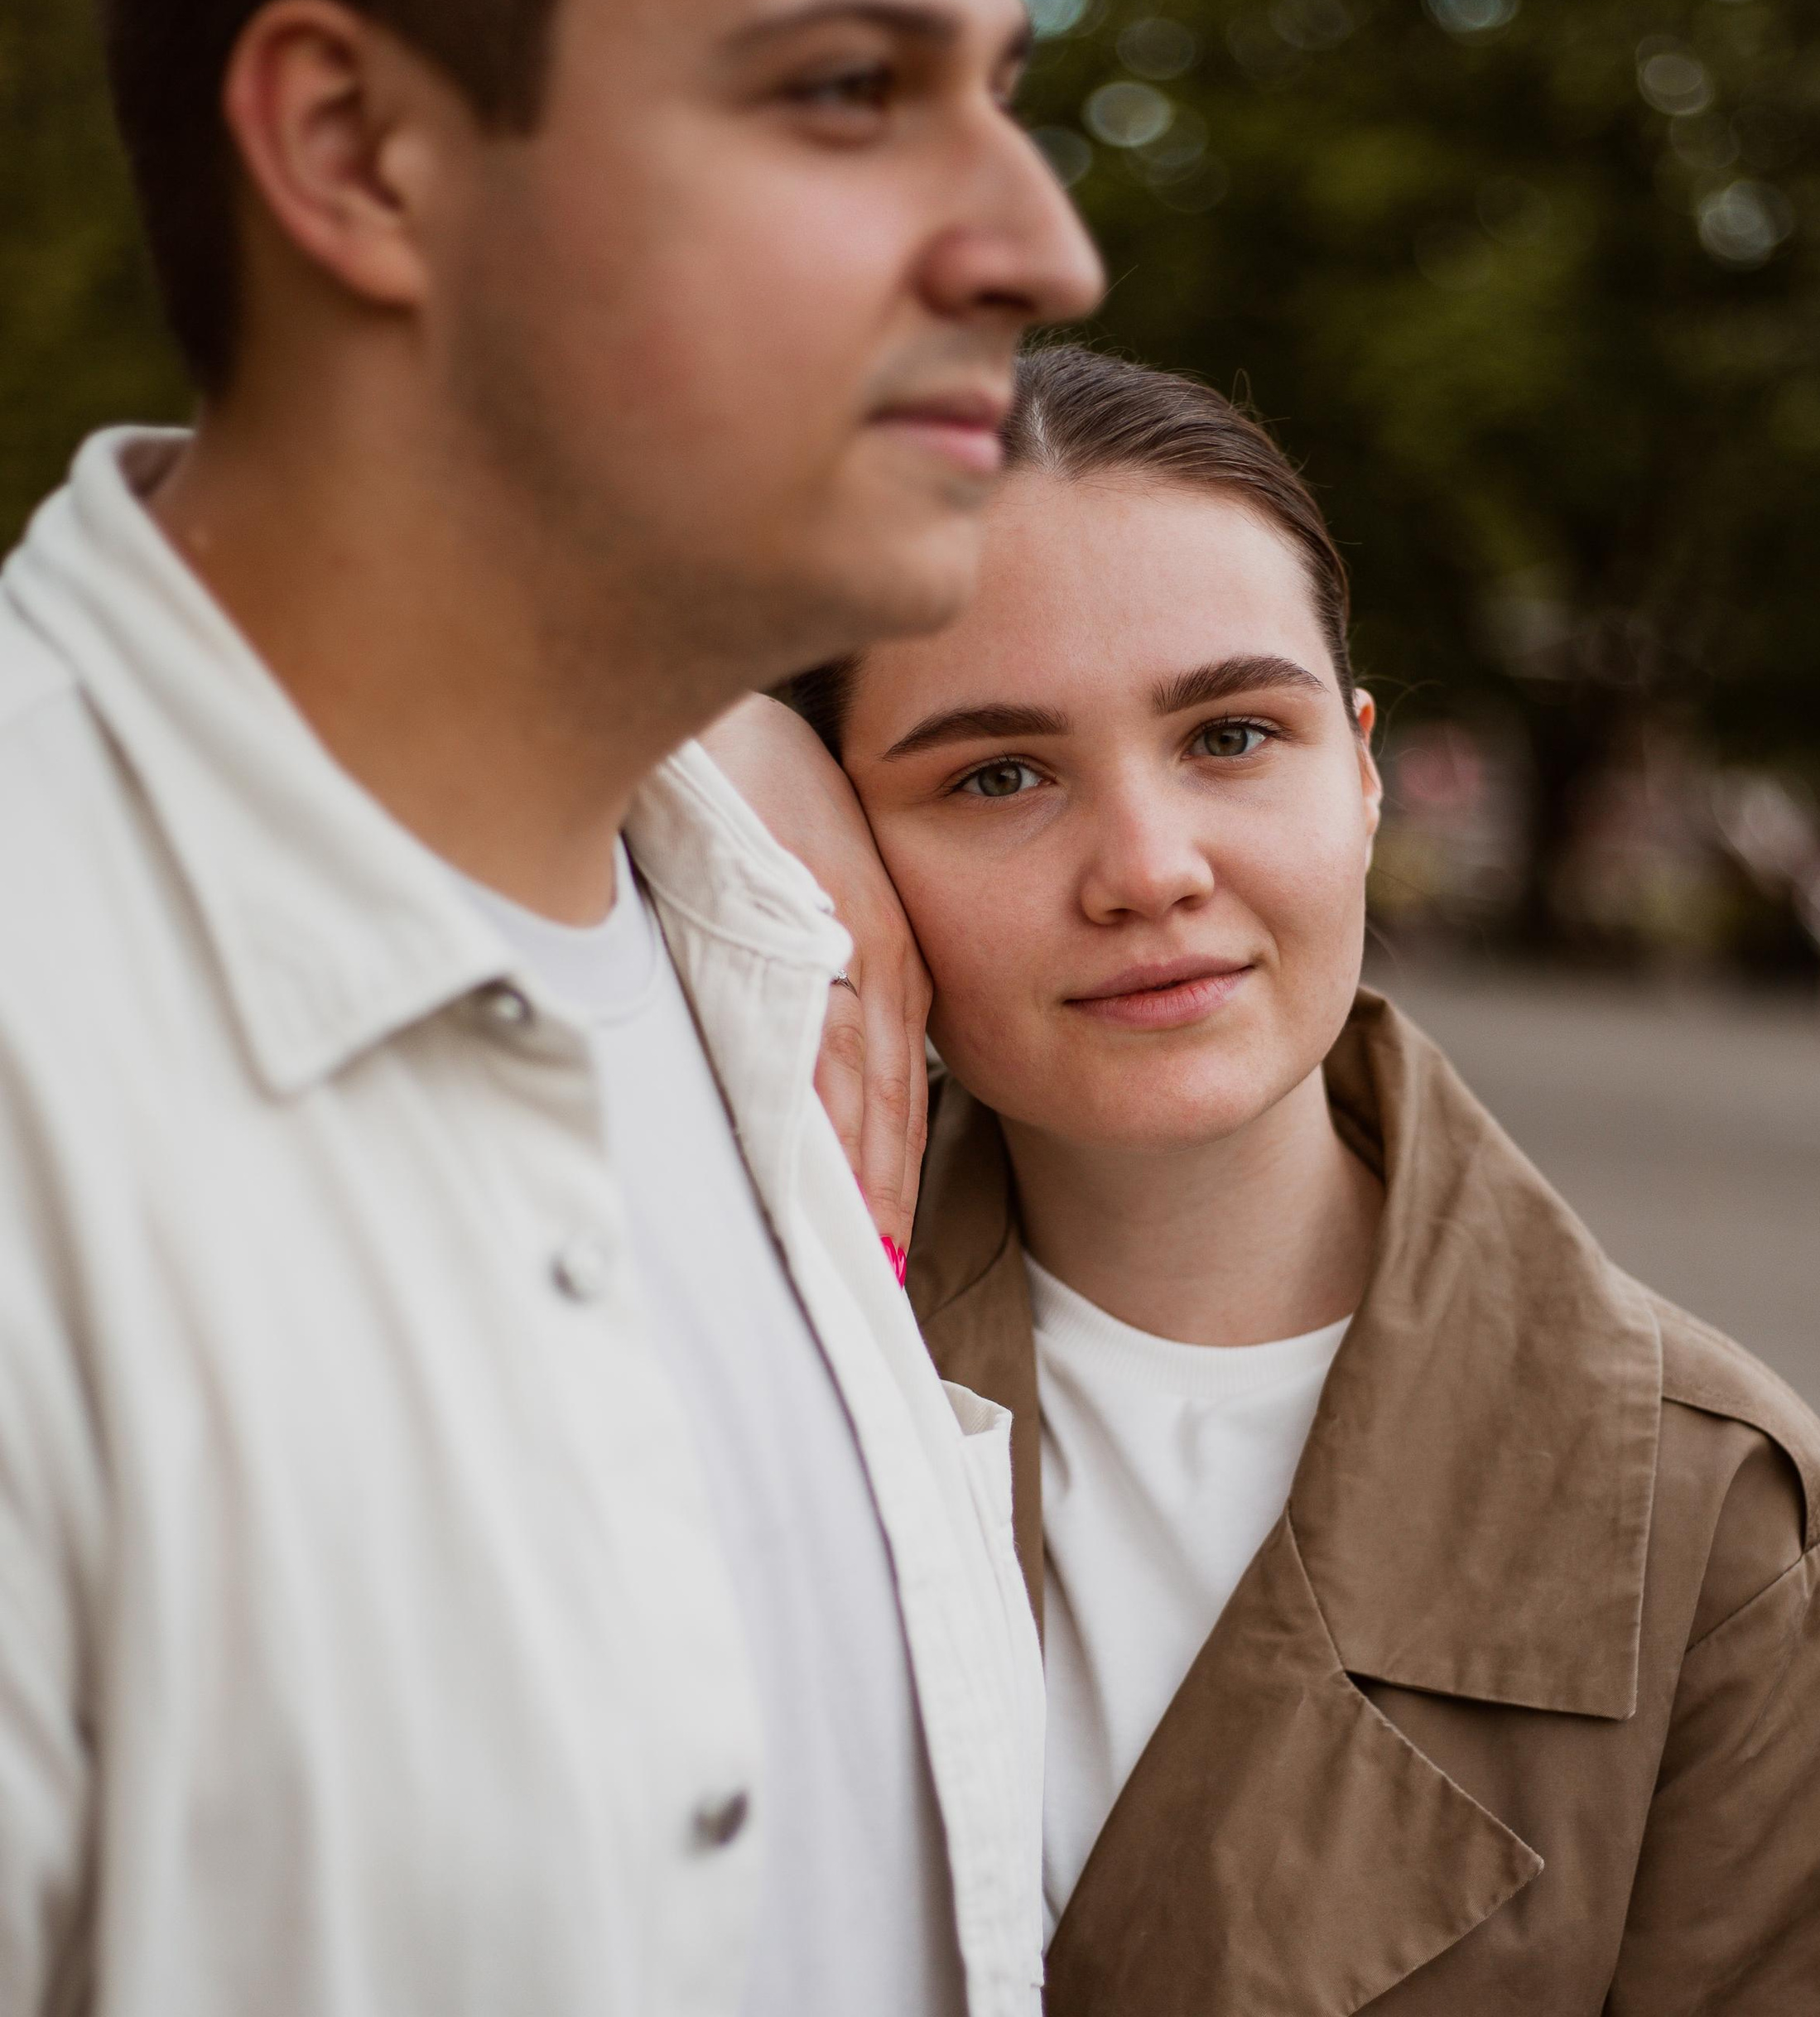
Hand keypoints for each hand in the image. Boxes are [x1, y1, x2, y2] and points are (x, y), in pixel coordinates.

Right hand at [700, 696, 929, 1254]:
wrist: (730, 713)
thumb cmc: (753, 794)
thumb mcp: (799, 893)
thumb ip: (804, 990)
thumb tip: (790, 1091)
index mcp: (884, 958)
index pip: (891, 1100)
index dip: (889, 1188)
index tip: (885, 1266)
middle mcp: (879, 961)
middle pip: (885, 1115)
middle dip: (883, 1212)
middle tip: (881, 1303)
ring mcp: (845, 948)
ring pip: (859, 1095)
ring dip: (860, 1190)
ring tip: (864, 1274)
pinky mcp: (811, 928)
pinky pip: (818, 1045)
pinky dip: (824, 1126)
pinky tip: (823, 1188)